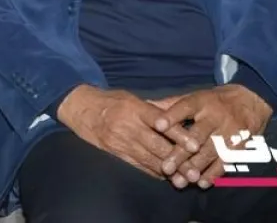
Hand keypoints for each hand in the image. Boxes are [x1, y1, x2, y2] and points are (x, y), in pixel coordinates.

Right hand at [57, 85, 198, 178]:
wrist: (81, 108)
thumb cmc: (111, 101)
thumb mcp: (132, 97)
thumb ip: (155, 107)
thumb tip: (180, 111)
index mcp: (135, 108)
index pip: (161, 122)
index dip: (178, 134)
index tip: (195, 145)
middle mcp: (129, 126)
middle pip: (158, 146)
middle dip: (178, 160)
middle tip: (195, 171)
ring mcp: (121, 142)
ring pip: (149, 159)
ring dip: (169, 171)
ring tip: (185, 179)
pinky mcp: (116, 153)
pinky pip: (138, 165)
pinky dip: (154, 172)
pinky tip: (167, 177)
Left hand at [153, 84, 272, 188]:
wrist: (250, 101)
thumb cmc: (213, 101)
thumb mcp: (194, 97)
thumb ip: (171, 104)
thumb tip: (145, 105)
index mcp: (201, 101)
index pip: (184, 107)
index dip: (171, 116)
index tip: (157, 125)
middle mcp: (215, 116)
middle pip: (197, 135)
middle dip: (181, 153)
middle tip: (166, 167)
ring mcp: (229, 131)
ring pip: (210, 152)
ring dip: (195, 167)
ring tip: (181, 180)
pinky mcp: (240, 145)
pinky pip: (226, 161)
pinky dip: (214, 173)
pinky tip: (201, 182)